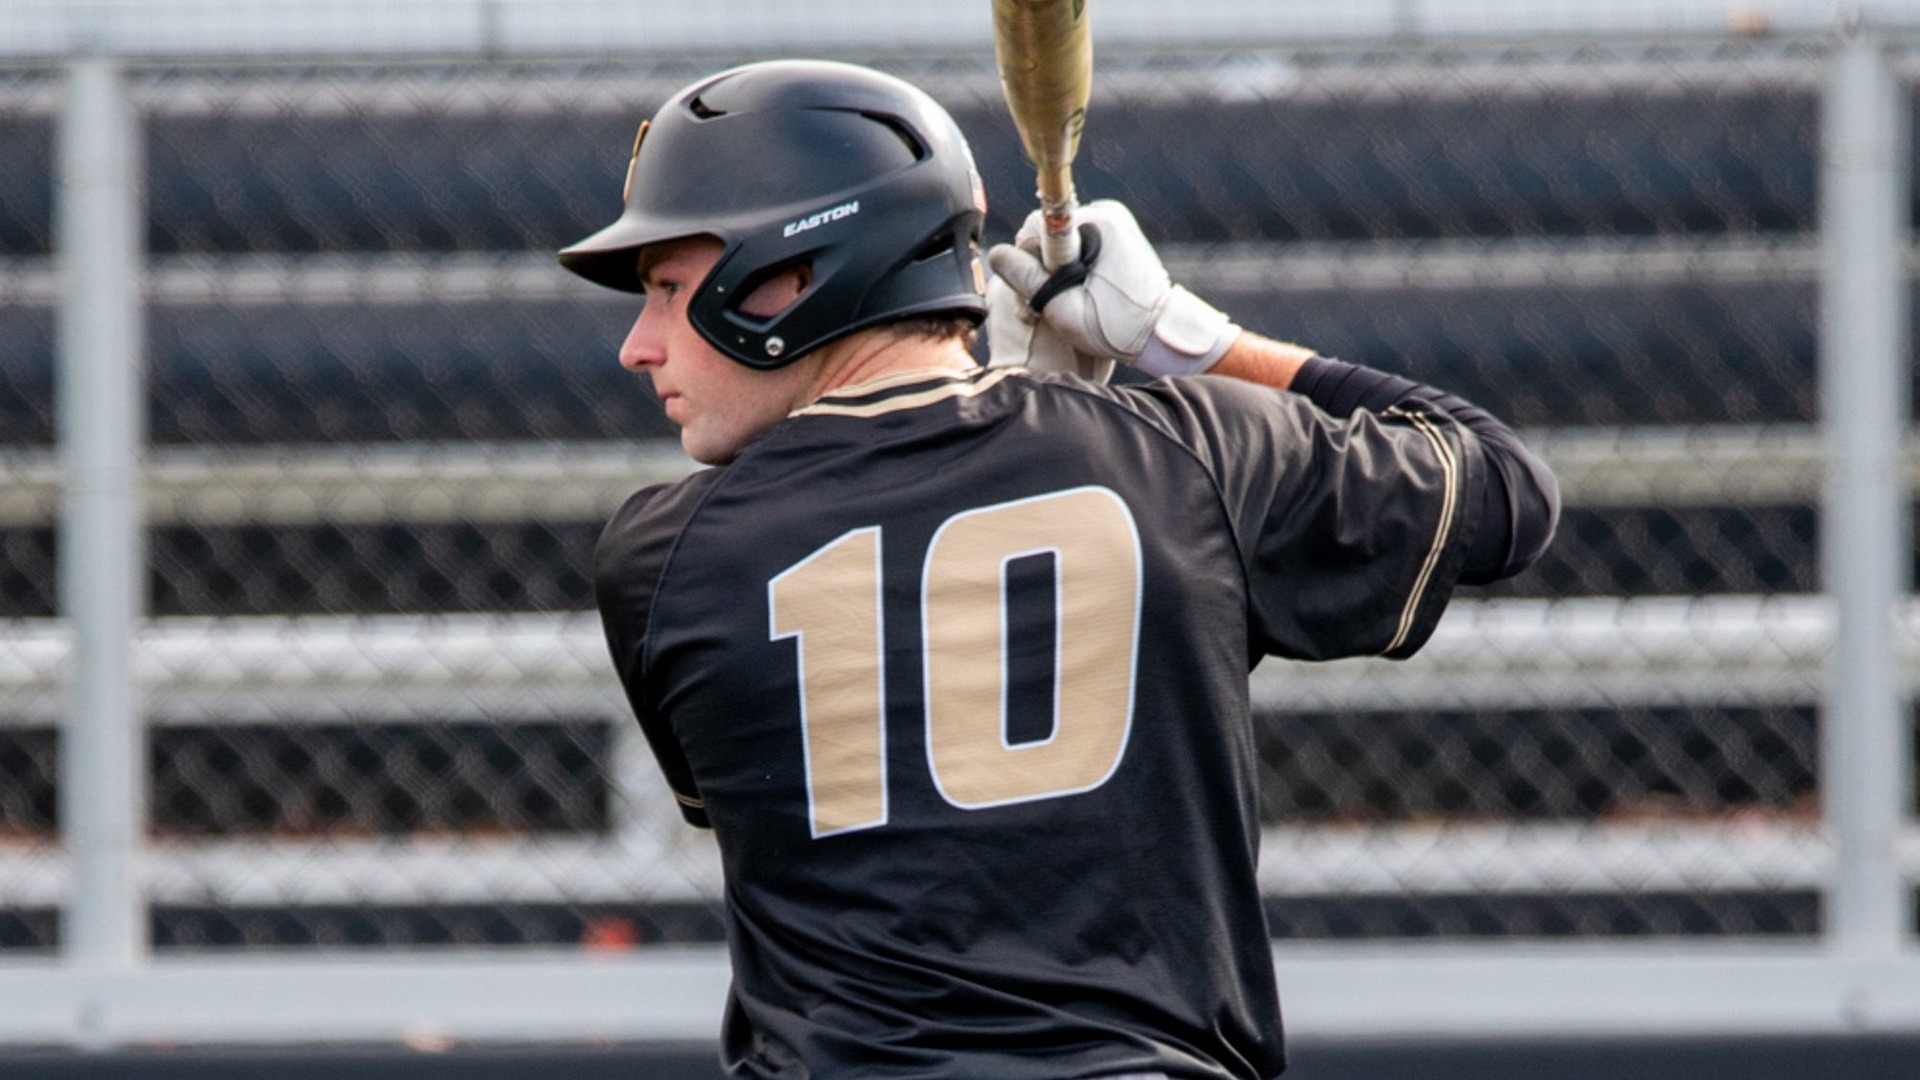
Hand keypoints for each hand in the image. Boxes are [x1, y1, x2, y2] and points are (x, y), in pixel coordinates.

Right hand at [986, 200, 1239, 377]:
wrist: (1163, 334)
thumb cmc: (1118, 328)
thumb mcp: (1065, 310)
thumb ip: (1029, 281)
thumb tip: (997, 254)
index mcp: (1099, 224)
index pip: (1037, 226)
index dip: (1031, 261)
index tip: (1044, 289)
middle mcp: (1107, 214)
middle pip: (1048, 232)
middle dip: (1043, 266)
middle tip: (1056, 302)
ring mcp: (1114, 222)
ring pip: (1060, 239)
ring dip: (1057, 269)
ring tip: (1073, 300)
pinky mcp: (1117, 234)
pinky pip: (1078, 244)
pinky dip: (1072, 267)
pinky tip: (1082, 291)